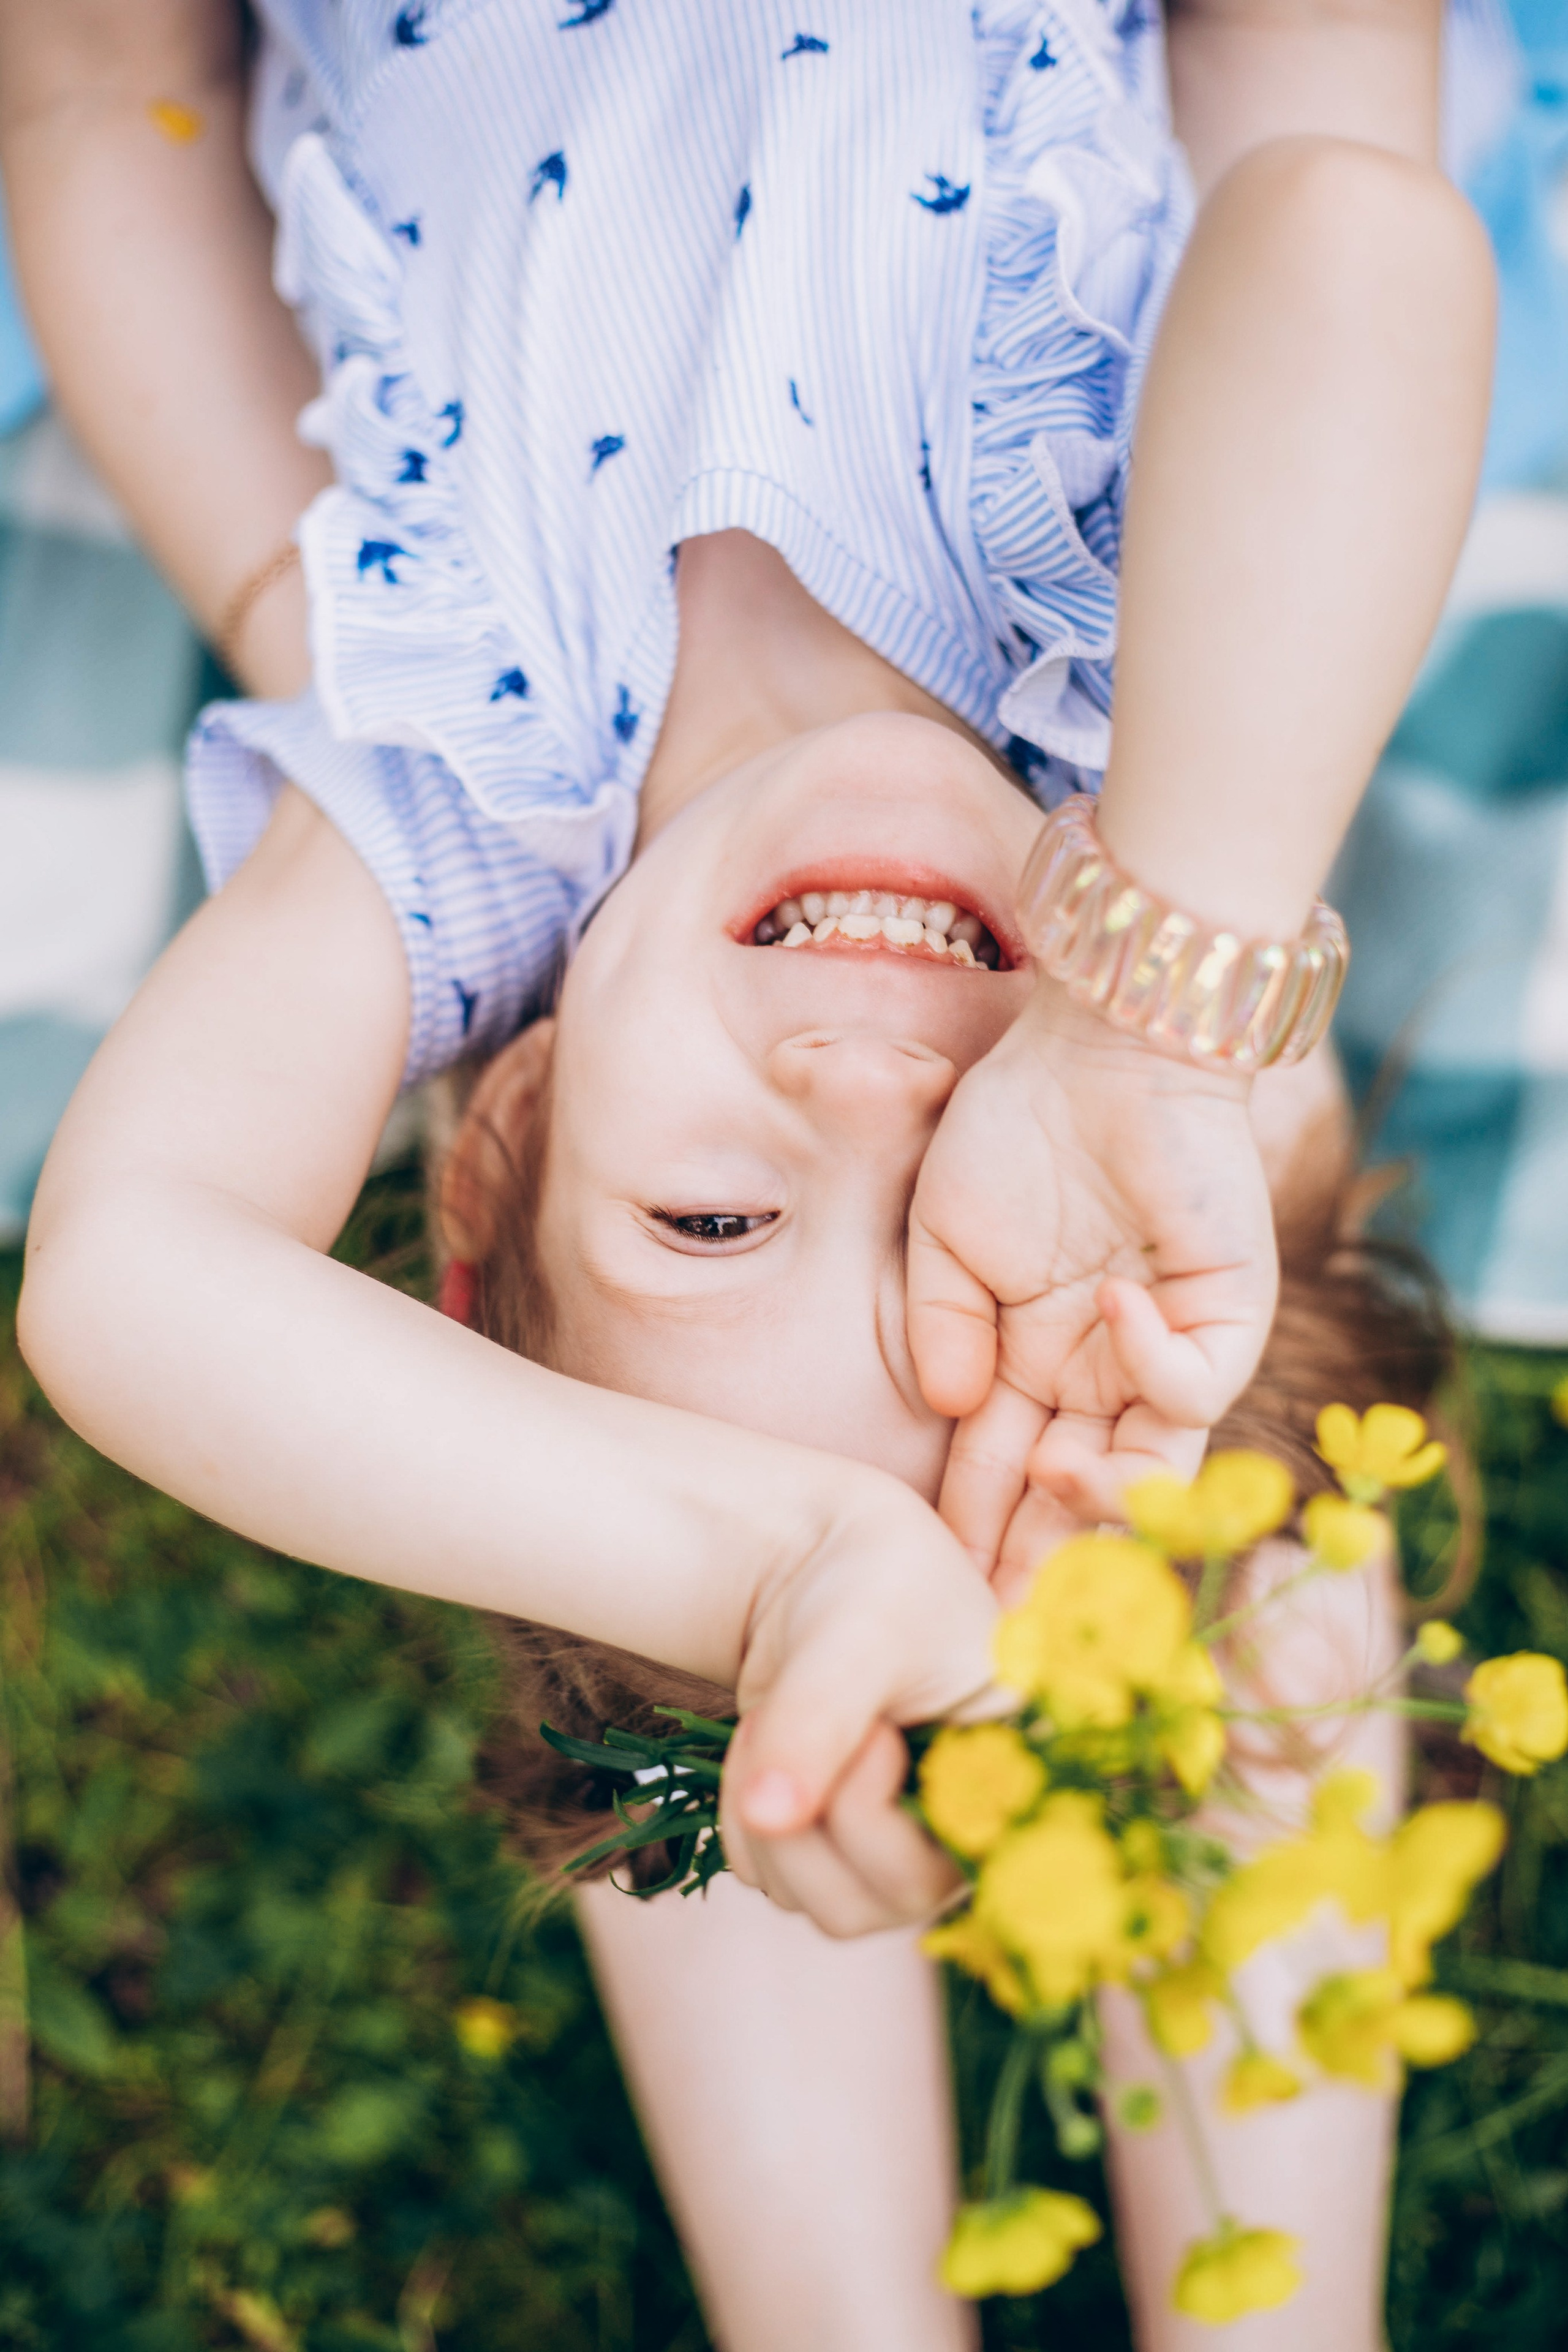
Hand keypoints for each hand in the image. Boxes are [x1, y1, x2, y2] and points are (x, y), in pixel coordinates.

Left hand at [719, 1476, 998, 1935]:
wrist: (823, 1563)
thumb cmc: (871, 1583)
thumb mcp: (857, 1638)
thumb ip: (818, 1721)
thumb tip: (769, 1815)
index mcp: (1013, 1780)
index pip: (957, 1870)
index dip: (884, 1816)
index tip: (870, 1732)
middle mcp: (964, 1835)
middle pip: (875, 1902)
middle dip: (814, 1810)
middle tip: (804, 1712)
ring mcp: (899, 1851)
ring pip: (815, 1902)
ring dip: (769, 1811)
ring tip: (782, 1713)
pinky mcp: (837, 1849)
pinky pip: (771, 1879)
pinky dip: (746, 1816)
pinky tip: (768, 1738)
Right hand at [908, 980, 1275, 1595]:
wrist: (1098, 1046)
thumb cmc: (1014, 1130)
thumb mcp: (940, 1238)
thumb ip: (940, 1328)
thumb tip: (954, 1413)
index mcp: (1031, 1361)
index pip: (1004, 1471)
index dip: (977, 1529)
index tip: (942, 1586)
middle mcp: (1103, 1372)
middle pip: (1081, 1494)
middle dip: (1047, 1557)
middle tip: (1008, 1611)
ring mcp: (1168, 1348)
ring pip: (1154, 1469)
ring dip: (1106, 1491)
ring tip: (1059, 1471)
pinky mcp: (1227, 1314)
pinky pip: (1200, 1386)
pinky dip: (1158, 1366)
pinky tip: (1112, 1308)